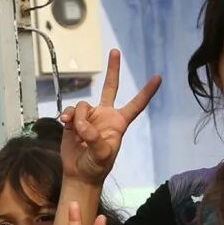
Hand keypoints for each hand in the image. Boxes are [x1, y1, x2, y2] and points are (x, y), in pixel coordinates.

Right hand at [59, 49, 159, 183]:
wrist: (79, 173)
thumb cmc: (96, 167)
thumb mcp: (102, 156)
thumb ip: (95, 138)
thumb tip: (83, 124)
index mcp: (119, 123)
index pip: (136, 104)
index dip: (147, 91)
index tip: (158, 77)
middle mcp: (106, 116)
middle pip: (111, 87)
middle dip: (113, 69)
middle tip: (115, 51)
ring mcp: (90, 117)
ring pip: (84, 105)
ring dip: (79, 117)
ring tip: (77, 131)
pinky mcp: (75, 121)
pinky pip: (71, 111)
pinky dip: (68, 116)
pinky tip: (65, 123)